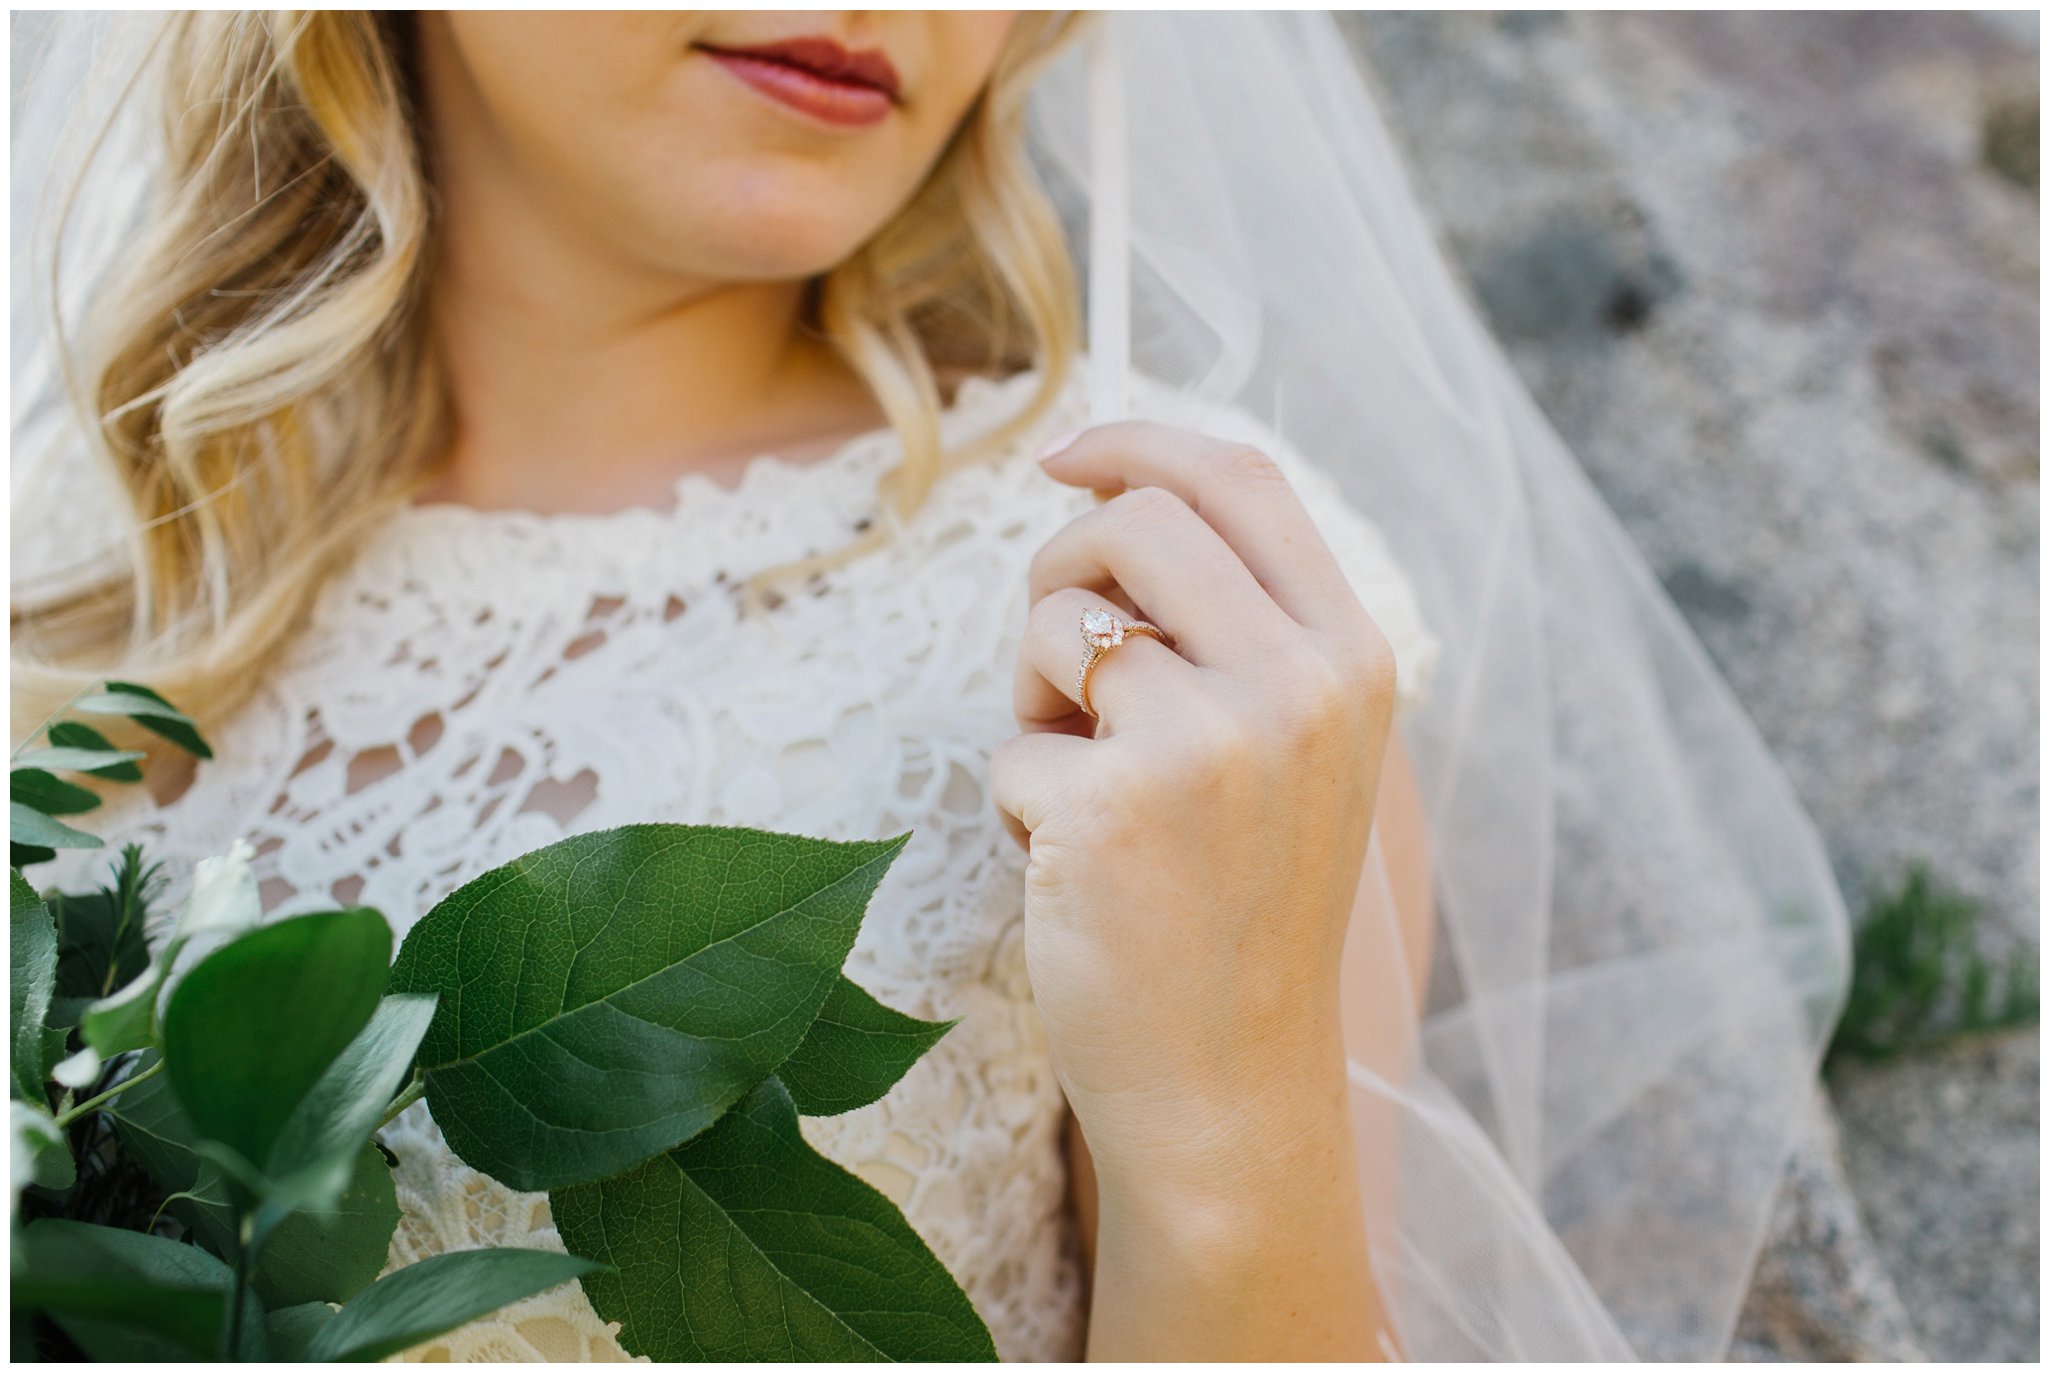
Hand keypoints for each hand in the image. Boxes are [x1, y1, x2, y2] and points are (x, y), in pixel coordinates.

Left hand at [990, 421, 1398, 1207]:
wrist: (1229, 1086)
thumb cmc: (1240, 910)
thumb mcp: (1294, 752)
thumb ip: (1243, 629)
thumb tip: (1119, 498)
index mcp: (1351, 659)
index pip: (1244, 478)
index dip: (1141, 441)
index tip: (1063, 455)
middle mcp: (1299, 686)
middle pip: (1134, 520)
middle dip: (1061, 565)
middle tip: (1057, 660)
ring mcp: (1209, 745)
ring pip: (1057, 621)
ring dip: (1034, 688)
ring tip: (1076, 778)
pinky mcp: (1112, 808)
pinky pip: (1011, 742)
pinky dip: (1018, 797)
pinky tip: (1070, 869)